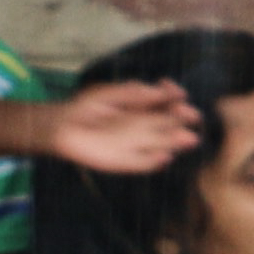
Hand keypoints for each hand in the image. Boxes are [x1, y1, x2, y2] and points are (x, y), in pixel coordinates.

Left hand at [38, 78, 204, 177]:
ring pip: (160, 145)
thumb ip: (135, 92)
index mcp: (145, 108)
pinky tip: (164, 158)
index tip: (180, 95)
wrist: (62, 126)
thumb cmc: (87, 106)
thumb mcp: (111, 92)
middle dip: (179, 121)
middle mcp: (145, 128)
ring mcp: (137, 146)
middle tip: (191, 117)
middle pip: (168, 125)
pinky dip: (153, 162)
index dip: (176, 99)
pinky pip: (142, 164)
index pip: (168, 103)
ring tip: (187, 139)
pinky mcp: (125, 162)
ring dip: (174, 142)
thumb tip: (163, 89)